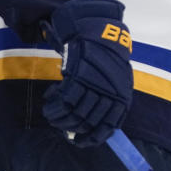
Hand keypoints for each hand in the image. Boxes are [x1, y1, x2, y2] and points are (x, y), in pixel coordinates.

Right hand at [41, 0, 132, 146]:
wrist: (96, 29)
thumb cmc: (106, 56)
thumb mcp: (118, 78)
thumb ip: (110, 100)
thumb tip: (97, 124)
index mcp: (121, 96)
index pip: (108, 126)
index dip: (92, 137)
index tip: (80, 141)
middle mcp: (109, 92)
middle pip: (86, 121)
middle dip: (71, 127)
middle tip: (61, 126)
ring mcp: (94, 85)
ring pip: (73, 113)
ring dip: (59, 118)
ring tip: (52, 115)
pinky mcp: (78, 76)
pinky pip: (63, 100)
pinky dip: (53, 105)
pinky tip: (49, 101)